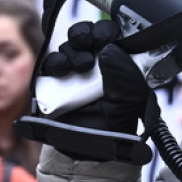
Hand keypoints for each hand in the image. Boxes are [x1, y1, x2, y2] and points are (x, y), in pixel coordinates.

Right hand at [40, 21, 156, 134]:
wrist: (89, 148)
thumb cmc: (115, 124)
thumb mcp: (131, 100)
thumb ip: (126, 75)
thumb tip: (111, 49)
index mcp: (117, 62)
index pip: (111, 36)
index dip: (107, 32)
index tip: (107, 37)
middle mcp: (95, 63)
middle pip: (87, 35)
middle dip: (88, 34)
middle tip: (92, 42)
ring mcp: (73, 71)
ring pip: (69, 46)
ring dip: (74, 50)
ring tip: (82, 65)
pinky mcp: (54, 80)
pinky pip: (50, 63)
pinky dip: (56, 62)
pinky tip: (63, 70)